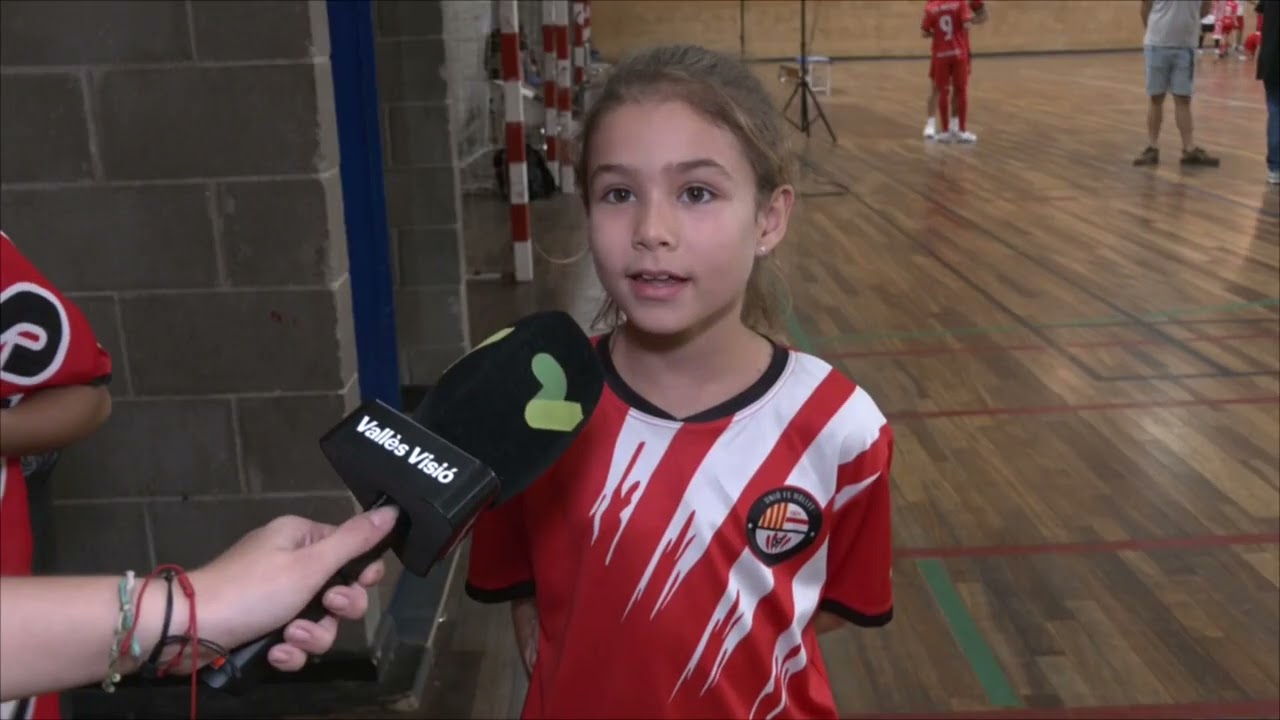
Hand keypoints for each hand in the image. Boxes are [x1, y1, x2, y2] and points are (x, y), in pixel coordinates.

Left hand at [190, 505, 398, 671]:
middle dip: (336, 610)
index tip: (362, 584)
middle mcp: (290, 564)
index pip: (351, 550)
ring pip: (320, 621)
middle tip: (326, 608)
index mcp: (301, 538)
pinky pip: (295, 640)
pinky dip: (290, 650)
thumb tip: (392, 509)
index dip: (363, 572)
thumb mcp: (309, 564)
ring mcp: (276, 598)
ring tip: (289, 637)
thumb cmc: (251, 589)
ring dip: (311, 636)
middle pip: (340, 590)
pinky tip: (276, 653)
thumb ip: (354, 541)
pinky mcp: (264, 627)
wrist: (189, 630)